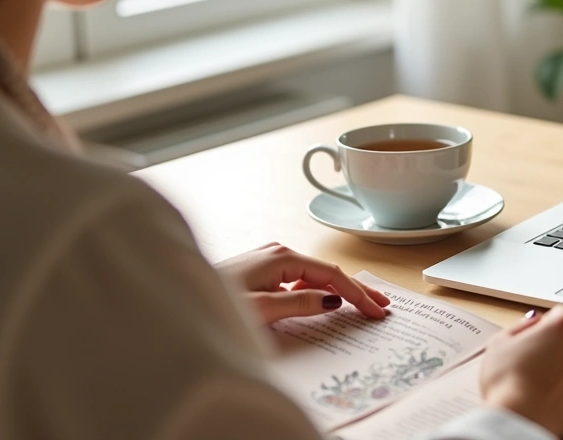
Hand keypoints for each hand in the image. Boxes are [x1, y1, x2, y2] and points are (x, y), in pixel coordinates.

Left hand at [216, 242, 390, 322]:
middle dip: (355, 290)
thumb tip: (332, 301)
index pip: (331, 274)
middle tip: (381, 305)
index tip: (375, 310)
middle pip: (327, 272)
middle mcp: (278, 252)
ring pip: (314, 275)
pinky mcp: (261, 271)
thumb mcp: (261, 309)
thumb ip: (300, 304)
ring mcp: (269, 260)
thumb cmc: (215, 305)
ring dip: (338, 291)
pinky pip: (299, 279)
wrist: (181, 300)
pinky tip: (325, 303)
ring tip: (361, 305)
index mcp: (281, 257)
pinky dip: (317, 291)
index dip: (357, 294)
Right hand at [479, 306, 562, 436]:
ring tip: (548, 385)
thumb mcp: (500, 341)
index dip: (546, 328)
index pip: (561, 314)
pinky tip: (562, 397)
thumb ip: (522, 325)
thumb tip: (536, 321)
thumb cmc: (507, 383)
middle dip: (562, 348)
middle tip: (540, 366)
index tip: (537, 341)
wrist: (520, 420)